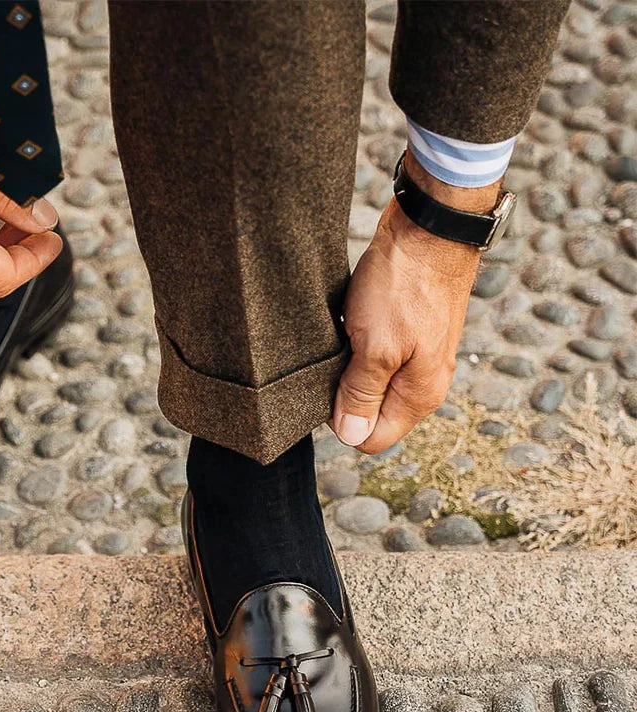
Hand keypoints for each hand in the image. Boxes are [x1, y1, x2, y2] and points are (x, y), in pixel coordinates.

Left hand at [330, 151, 498, 453]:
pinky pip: (374, 355)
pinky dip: (357, 344)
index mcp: (420, 396)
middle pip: (371, 412)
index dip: (342, 420)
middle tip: (336, 357)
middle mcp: (423, 383)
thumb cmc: (405, 285)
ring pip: (370, 382)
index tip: (330, 385)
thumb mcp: (376, 346)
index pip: (372, 438)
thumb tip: (352, 435)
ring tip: (344, 336)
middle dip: (345, 393)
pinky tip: (350, 323)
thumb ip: (362, 394)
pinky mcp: (409, 332)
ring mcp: (418, 357)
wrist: (429, 226)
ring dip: (349, 367)